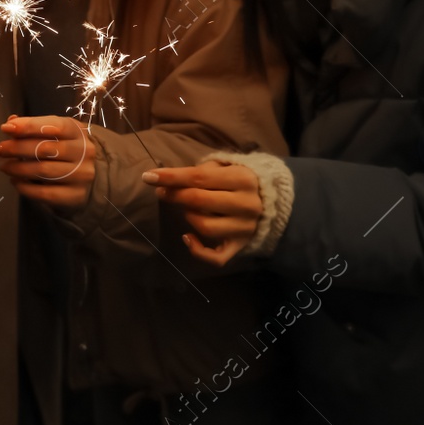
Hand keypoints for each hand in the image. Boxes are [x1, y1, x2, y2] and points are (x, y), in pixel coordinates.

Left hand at [0, 115, 95, 212]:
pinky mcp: (76, 195)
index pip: (53, 125)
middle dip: (16, 148)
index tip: (5, 128)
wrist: (93, 176)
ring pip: (43, 171)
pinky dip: (25, 187)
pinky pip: (45, 193)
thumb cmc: (66, 149)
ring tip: (4, 166)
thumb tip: (11, 123)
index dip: (28, 126)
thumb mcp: (55, 133)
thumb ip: (33, 127)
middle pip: (44, 149)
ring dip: (18, 168)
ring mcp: (81, 174)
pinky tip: (15, 181)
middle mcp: (83, 151)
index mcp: (77, 131)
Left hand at [142, 160, 262, 265]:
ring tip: (188, 209)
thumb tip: (168, 180)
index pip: (199, 177)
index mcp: (242, 178)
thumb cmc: (239, 181)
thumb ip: (201, 171)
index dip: (171, 177)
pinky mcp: (242, 246)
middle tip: (162, 192)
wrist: (275, 203)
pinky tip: (187, 237)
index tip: (148, 177)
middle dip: (174, 195)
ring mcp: (245, 228)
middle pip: (199, 201)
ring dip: (188, 217)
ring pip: (204, 227)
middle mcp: (246, 204)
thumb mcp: (225, 167)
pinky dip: (197, 250)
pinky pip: (216, 257)